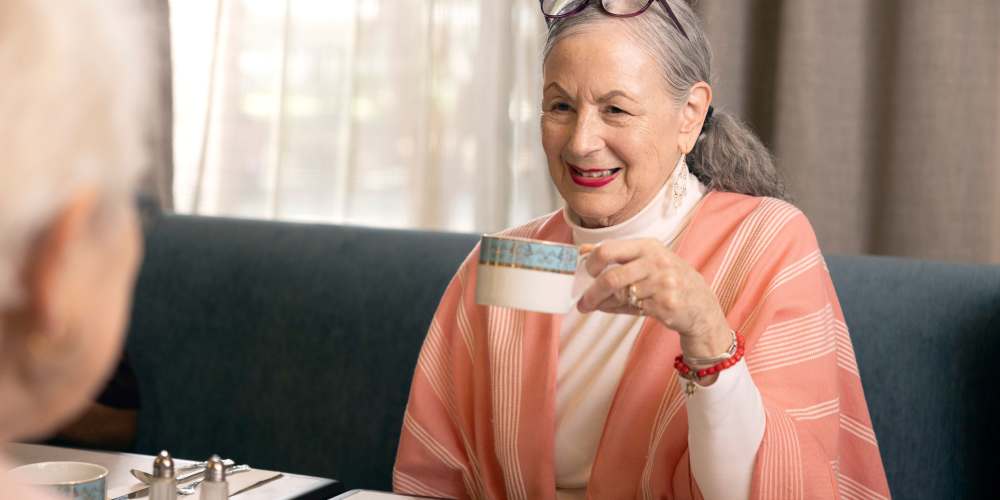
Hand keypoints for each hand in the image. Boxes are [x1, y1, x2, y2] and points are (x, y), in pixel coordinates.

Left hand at [577, 239, 730, 358]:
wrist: (700, 304)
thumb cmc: (667, 279)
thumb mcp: (646, 259)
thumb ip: (616, 254)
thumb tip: (582, 250)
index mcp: (648, 246)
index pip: (609, 249)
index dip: (591, 262)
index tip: (586, 272)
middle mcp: (656, 262)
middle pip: (611, 277)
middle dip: (592, 292)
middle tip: (583, 301)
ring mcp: (663, 283)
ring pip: (620, 295)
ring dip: (603, 303)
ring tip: (596, 306)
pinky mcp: (665, 304)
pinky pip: (631, 309)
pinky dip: (616, 310)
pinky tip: (615, 309)